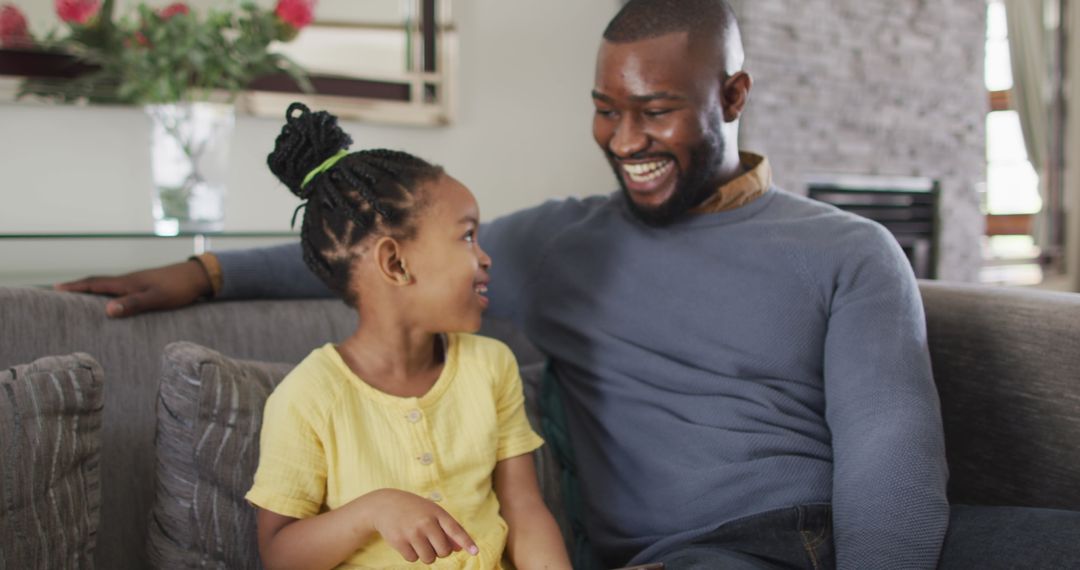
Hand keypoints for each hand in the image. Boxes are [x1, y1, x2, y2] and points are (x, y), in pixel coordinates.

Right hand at [54, 260, 211, 317]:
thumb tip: (107, 311)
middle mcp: (129, 280)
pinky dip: (108, 294)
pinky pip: (120, 289)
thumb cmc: (178, 289)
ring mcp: (137, 282)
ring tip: (78, 298)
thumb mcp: (156, 299)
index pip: (95, 283)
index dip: (76, 286)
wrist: (198, 277)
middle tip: (59, 292)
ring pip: (109, 286)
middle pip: (98, 283)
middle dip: (79, 287)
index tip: (55, 288)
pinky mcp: (146, 286)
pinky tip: (111, 301)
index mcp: (127, 283)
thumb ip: (133, 304)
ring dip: (92, 290)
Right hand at [363, 489, 478, 563]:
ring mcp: (411, 532)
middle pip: (444, 551)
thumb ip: (448, 529)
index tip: (475, 552)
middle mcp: (425, 522)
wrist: (384, 504)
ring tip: (419, 541)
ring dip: (426, 555)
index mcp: (436, 512)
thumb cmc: (414, 509)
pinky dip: (412, 554)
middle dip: (440, 551)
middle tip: (432, 541)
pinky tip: (407, 541)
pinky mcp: (398, 541)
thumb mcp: (432, 512)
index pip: (455, 530)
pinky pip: (413, 559)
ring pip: (429, 558)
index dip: (466, 542)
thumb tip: (459, 549)